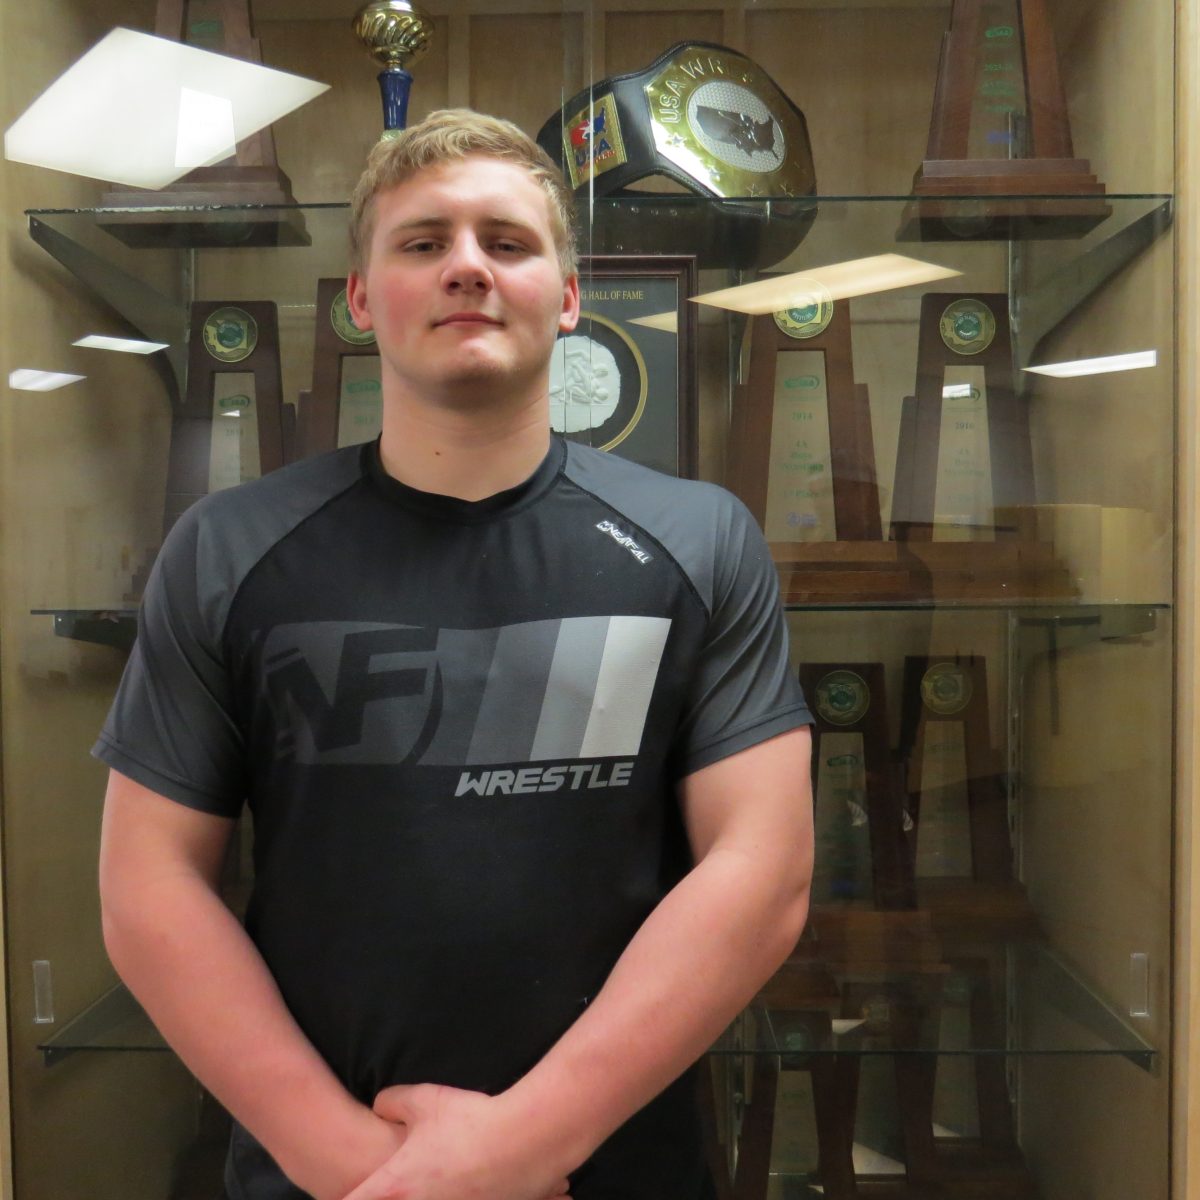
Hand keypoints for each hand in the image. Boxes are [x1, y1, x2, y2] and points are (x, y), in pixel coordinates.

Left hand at [339, 1083, 570, 1199]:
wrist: (522, 1142)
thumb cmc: (470, 1121)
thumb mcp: (424, 1099)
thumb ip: (391, 1102)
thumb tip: (379, 1107)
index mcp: (394, 1187)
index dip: (336, 1197)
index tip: (332, 1193)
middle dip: (380, 1196)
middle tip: (383, 1187)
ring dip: (418, 1198)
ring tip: (427, 1184)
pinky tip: (454, 1190)